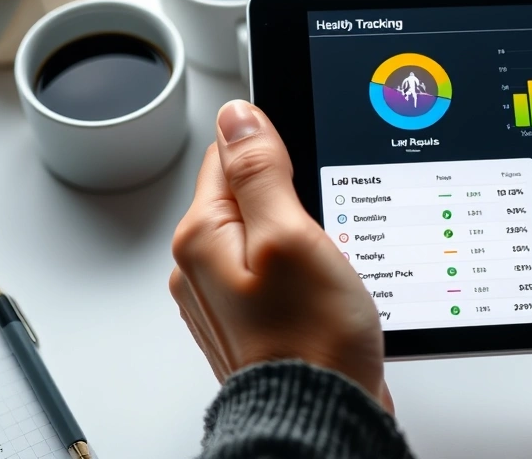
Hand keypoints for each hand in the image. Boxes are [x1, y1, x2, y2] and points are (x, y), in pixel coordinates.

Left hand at [169, 100, 391, 410]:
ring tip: (329, 265)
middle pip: (249, 193)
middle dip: (293, 197)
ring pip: (269, 231)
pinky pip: (280, 268)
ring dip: (304, 235)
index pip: (228, 154)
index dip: (277, 152)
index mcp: (202, 237)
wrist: (323, 415)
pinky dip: (306, 267)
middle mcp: (203, 266)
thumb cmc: (310, 341)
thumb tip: (238, 116)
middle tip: (324, 229)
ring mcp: (229, 294)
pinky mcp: (258, 315)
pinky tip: (327, 288)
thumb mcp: (291, 235)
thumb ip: (260, 170)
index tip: (307, 175)